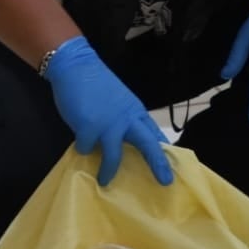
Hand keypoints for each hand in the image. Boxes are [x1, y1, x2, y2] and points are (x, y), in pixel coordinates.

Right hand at [43, 36, 173, 186]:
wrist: (76, 67)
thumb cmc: (96, 85)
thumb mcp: (119, 102)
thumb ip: (125, 120)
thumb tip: (126, 142)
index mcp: (135, 111)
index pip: (154, 134)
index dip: (163, 152)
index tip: (172, 169)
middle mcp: (126, 118)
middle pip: (147, 143)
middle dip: (157, 163)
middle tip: (165, 181)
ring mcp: (108, 123)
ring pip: (114, 155)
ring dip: (109, 170)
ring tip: (104, 181)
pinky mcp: (89, 126)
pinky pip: (86, 148)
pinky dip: (83, 148)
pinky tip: (80, 143)